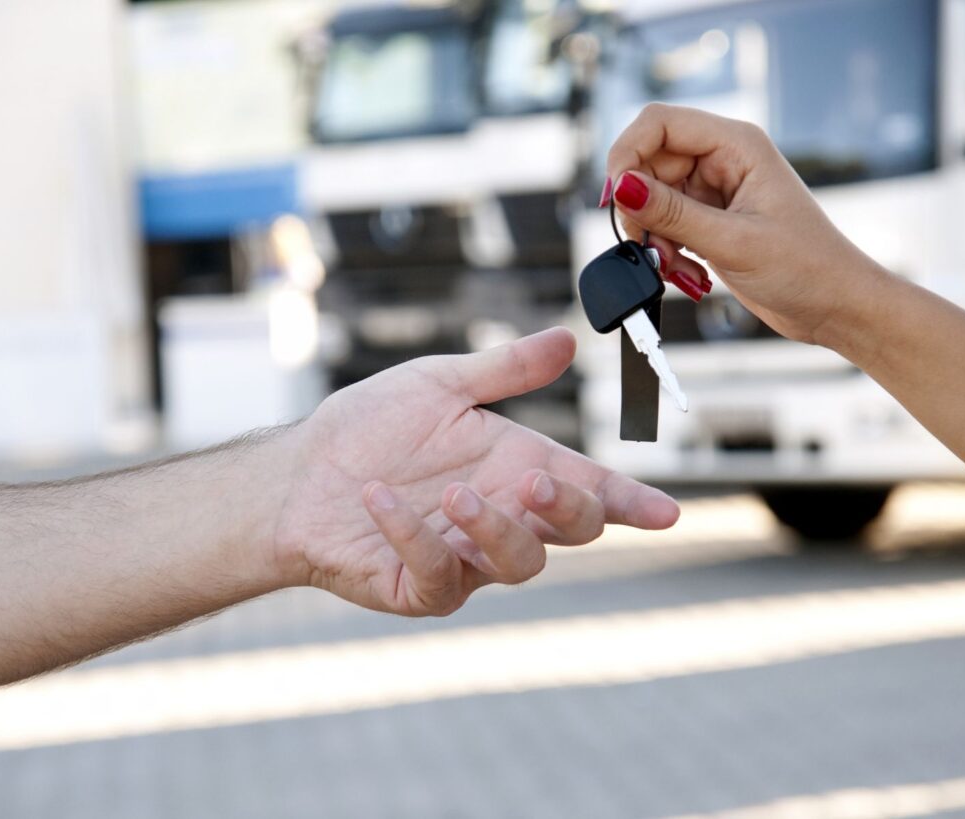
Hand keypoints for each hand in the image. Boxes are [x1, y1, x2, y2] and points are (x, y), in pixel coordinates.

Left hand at [272, 328, 679, 615]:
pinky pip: (437, 575)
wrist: (298, 470)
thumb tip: (568, 338)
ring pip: (517, 562)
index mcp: (515, 466)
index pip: (588, 489)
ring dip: (496, 528)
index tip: (666, 512)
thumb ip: (505, 370)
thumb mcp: (439, 385)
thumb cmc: (368, 427)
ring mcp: (463, 558)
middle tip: (537, 478)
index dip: (630, 503)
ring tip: (457, 493)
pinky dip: (414, 537)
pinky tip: (378, 500)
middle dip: (567, 508)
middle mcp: (501, 515)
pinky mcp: (419, 586)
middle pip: (568, 530)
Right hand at [605, 103, 880, 343]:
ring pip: (651, 200)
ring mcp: (713, 192)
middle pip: (648, 164)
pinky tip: (688, 273)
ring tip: (676, 266)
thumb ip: (672, 214)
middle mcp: (722, 160)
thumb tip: (623, 188)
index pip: (660, 123)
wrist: (833, 306)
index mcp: (737, 145)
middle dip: (641, 210)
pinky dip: (665, 252)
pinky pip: (665, 226)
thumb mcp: (732, 241)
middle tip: (650, 247)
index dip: (628, 154)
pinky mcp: (708, 221)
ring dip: (653, 238)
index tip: (617, 197)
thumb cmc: (807, 267)